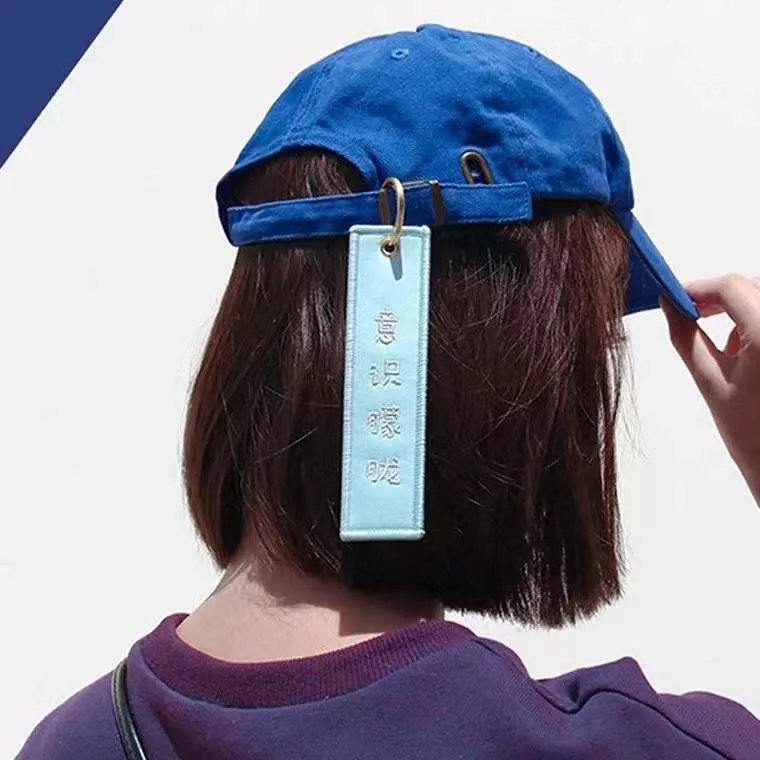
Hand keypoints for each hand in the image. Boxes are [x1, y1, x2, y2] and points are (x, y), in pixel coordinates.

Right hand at [662, 275, 759, 505]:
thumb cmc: (754, 437)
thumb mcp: (710, 383)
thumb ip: (686, 337)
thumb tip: (670, 307)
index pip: (731, 286)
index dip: (699, 288)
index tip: (677, 299)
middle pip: (751, 286)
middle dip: (720, 297)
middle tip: (692, 315)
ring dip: (741, 309)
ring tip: (726, 348)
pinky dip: (756, 324)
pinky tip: (746, 355)